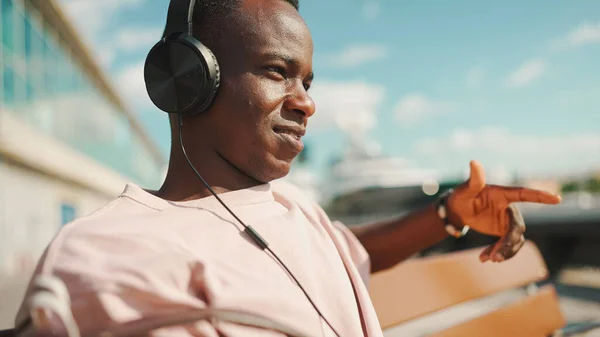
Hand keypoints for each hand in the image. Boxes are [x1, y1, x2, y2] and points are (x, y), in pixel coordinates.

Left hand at [446, 160, 561, 262]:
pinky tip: (484, 258)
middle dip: (509, 243)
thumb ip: (474, 180)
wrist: (458, 210)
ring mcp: (507, 221)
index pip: (524, 194)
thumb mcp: (466, 189)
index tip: (557, 198)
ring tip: (489, 259)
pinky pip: (508, 245)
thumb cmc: (462, 195)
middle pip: (517, 227)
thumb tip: (474, 162)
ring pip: (516, 239)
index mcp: (503, 195)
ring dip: (505, 251)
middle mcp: (509, 208)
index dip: (540, 196)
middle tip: (496, 257)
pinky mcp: (503, 232)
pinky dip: (498, 252)